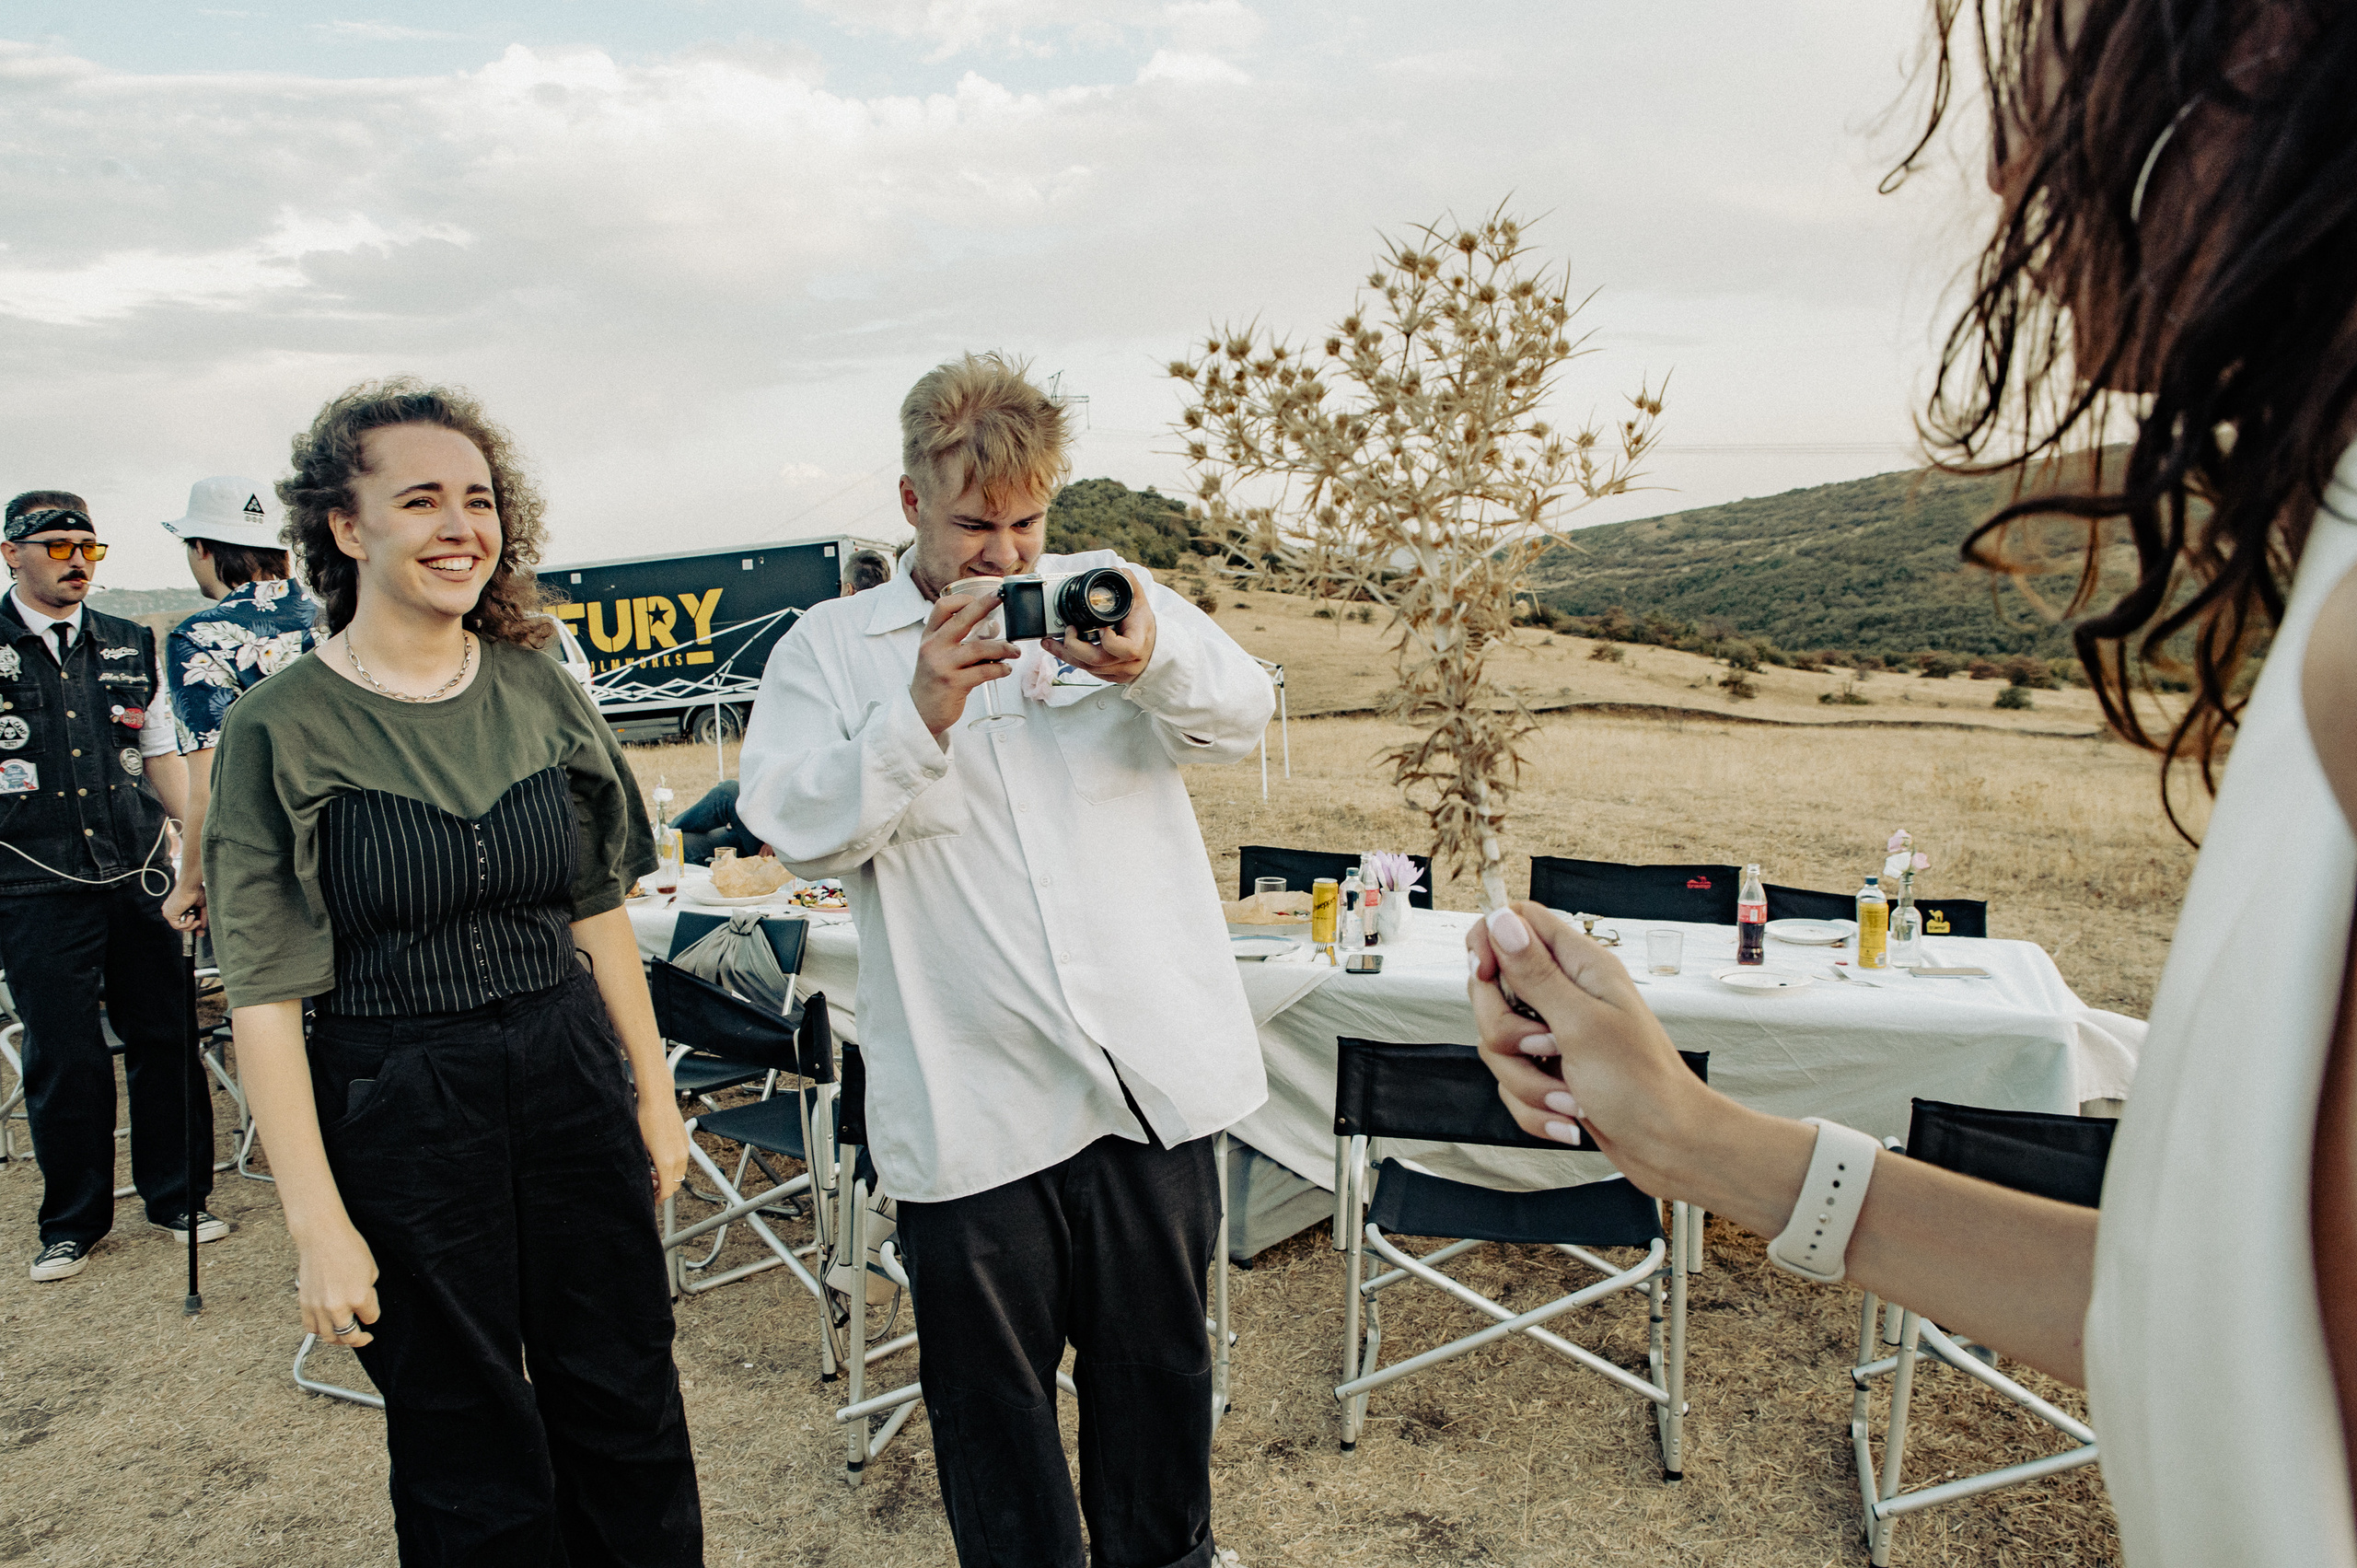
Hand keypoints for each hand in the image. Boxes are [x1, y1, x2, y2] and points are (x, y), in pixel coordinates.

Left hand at [164, 877, 206, 933]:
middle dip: (192, 929)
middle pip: (181, 925)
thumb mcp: (201, 906)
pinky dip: (187, 924)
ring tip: (197, 920)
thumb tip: (202, 926)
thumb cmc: (195, 891)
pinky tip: (192, 917)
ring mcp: (168, 913)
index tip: (200, 931)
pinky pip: (178, 926)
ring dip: (191, 926)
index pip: (182, 920)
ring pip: (179, 927)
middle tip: (201, 932)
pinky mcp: (169, 915)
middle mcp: (170, 910)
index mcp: (176, 907)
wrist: (190, 886)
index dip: (191, 927)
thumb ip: (201, 916)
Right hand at [296, 1218, 381, 1348]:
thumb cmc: (348, 1248)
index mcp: (359, 1298)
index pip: (371, 1319)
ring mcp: (319, 1307)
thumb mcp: (371, 1271)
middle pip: (349, 1336)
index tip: (371, 1310)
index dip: (373, 1315)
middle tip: (363, 1337)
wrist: (322, 1237)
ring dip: (339, 1339)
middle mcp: (338, 1307)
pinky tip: (327, 1326)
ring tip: (345, 1335)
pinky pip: (311, 1328)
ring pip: (329, 1337)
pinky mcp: (304, 1304)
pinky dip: (320, 1331)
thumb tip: (364, 1307)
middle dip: (358, 1339)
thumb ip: (369, 1293)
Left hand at [639, 1095, 690, 1202]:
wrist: (658, 1098)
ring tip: (652, 1173)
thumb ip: (643, 1167)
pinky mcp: (685, 1141)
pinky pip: (682, 1161)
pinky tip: (659, 1159)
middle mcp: (680, 1157)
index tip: (649, 1200)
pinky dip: (673, 1167)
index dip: (657, 1200)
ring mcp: (684, 1149)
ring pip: (680, 1173)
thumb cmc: (645, 1118)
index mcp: (667, 1162)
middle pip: (675, 1185)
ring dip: (668, 1178)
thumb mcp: (639, 1146)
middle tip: (648, 1187)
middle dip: (662, 1190)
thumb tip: (642, 1178)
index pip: (666, 1192)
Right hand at [910, 585, 1016, 738]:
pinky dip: (1000, 668)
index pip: (942, 607)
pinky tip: (1006, 669)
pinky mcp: (954, 684)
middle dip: (985, 604)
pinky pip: (984, 671)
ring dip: (1003, 647)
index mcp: (929, 637)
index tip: (980, 598)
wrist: (921, 712)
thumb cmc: (934, 681)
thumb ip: (960, 640)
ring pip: (980, 647)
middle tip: (1002, 597)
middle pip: (962, 619)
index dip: (962, 599)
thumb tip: (994, 627)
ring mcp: (943, 665)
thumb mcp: (938, 655)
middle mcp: (934, 647)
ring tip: (1014, 651)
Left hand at [1050, 567, 1157, 683]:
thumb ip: (1130, 584)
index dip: (1110, 641)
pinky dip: (1071, 659)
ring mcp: (1118, 673)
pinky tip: (1059, 648)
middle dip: (1075, 646)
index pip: (1126, 650)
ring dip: (1065, 654)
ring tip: (1050, 640)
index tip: (1102, 628)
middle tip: (1067, 630)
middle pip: (1097, 661)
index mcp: (1139, 644)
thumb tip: (1116, 570)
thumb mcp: (1140, 602)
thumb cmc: (1144, 626)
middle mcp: (1128, 663)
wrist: (1151, 650)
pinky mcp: (1107, 677)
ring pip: (1087, 668)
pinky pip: (1086, 671)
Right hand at [1466, 901, 1728, 1195]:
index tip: (1485, 975)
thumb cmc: (1644, 1086)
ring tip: (1568, 1094)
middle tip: (1546, 1046)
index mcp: (1581, 967)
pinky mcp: (1549, 1071)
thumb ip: (1535, 973)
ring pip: (1497, 1044)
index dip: (1490, 942)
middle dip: (1505, 1031)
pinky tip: (1568, 1114)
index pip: (1517, 922)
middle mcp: (1566, 995)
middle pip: (1493, 989)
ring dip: (1526, 1080)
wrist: (1671, 1148)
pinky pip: (1511, 1082)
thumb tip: (1500, 920)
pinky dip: (1534, 1105)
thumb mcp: (1582, 1023)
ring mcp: (1555, 1034)